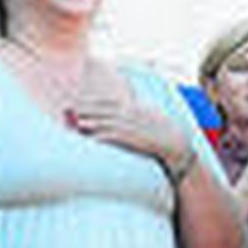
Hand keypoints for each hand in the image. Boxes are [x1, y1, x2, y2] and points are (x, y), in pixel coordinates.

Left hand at [68, 95, 187, 167]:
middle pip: (105, 110)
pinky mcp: (136, 140)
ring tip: (78, 124)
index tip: (79, 103)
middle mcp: (133, 115)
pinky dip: (104, 136)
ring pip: (108, 122)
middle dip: (87, 110)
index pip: (110, 103)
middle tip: (70, 111)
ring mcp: (134, 127)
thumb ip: (136, 110)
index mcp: (134, 108)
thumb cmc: (163, 132)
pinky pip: (116, 137)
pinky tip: (93, 138)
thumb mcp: (150, 115)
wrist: (177, 145)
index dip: (93, 103)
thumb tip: (126, 106)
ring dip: (92, 122)